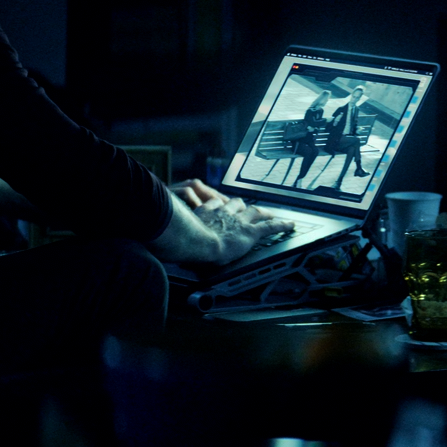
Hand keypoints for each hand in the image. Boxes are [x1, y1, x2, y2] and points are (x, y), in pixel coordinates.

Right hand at [147, 179, 293, 264]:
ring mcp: (238, 221)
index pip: (215, 205)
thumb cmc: (181, 240)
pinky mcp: (250, 232)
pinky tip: (290, 225)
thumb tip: (156, 237)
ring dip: (265, 213)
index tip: (223, 205)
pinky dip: (281, 225)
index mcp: (205, 213)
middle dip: (244, 206)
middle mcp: (223, 213)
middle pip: (237, 204)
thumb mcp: (172, 233)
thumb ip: (169, 233)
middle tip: (250, 209)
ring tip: (272, 215)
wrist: (196, 242)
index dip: (221, 205)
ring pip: (255, 212)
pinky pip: (270, 226)